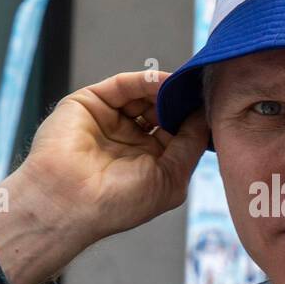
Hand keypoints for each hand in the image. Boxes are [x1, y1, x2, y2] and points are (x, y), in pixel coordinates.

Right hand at [0, 72, 208, 283]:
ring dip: (166, 89)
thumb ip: (190, 144)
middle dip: (182, 101)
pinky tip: (164, 82)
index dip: (195, 120)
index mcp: (148, 163)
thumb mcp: (170, 178)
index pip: (177, 132)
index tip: (216, 108)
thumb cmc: (118, 202)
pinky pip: (123, 85)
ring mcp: (110, 121)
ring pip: (144, 95)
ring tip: (186, 86)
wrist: (68, 202)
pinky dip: (146, 81)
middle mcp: (129, 141)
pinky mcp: (90, 103)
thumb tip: (205, 115)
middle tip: (203, 91)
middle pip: (162, 110)